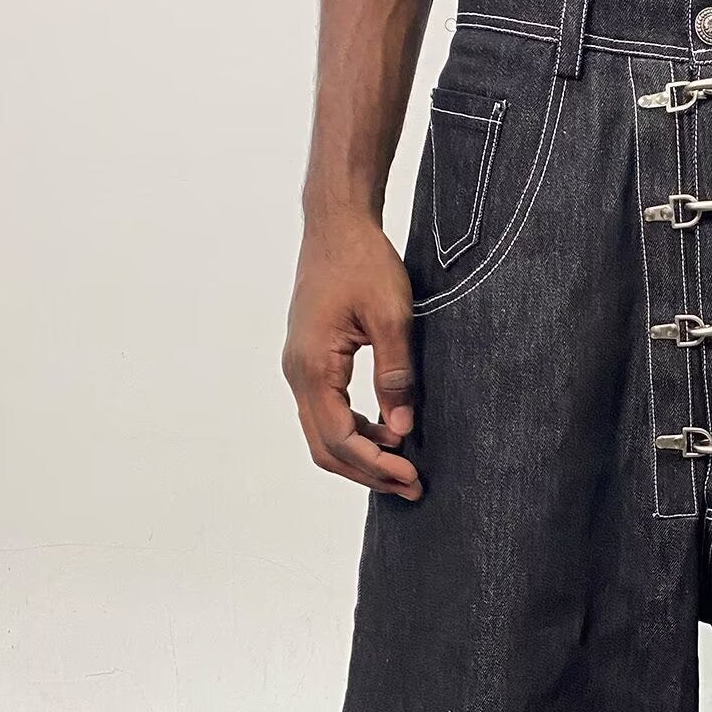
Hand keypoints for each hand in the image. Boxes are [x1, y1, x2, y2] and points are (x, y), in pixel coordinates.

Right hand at [282, 215, 422, 500]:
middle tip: (412, 486)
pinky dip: (355, 432)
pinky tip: (388, 434)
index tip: (413, 477)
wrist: (336, 224)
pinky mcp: (310, 361)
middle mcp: (298, 373)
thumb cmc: (363, 261)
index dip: (377, 465)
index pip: (341, 438)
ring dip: (362, 456)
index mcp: (314, 366)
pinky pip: (326, 412)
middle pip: (326, 448)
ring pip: (323, 434)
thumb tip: (401, 431)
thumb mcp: (392, 317)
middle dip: (368, 472)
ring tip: (404, 467)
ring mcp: (300, 368)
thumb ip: (396, 376)